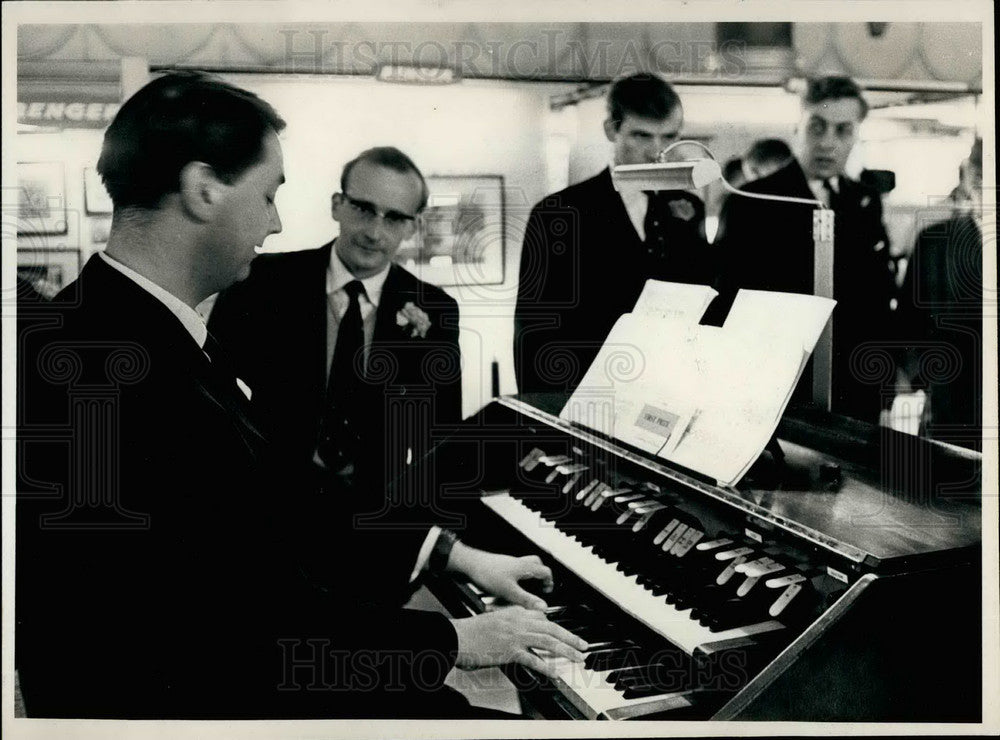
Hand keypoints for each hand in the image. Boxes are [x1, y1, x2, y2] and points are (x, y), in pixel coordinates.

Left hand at [448, 544, 552, 609]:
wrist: (469, 565)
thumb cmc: (487, 573)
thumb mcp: (509, 591)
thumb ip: (526, 600)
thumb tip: (542, 607)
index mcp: (524, 567)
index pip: (545, 571)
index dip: (549, 582)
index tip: (547, 591)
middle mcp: (518, 563)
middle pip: (536, 564)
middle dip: (540, 575)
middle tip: (540, 586)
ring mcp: (508, 564)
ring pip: (524, 567)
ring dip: (527, 577)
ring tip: (525, 589)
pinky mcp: (499, 567)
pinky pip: (513, 570)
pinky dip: (515, 579)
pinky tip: (508, 589)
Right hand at [450, 606, 586, 679]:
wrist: (456, 636)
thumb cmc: (470, 632)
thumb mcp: (493, 621)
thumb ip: (509, 625)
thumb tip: (522, 636)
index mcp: (514, 612)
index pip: (542, 617)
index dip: (557, 627)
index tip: (567, 635)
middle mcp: (517, 621)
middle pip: (551, 628)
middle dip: (570, 637)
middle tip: (583, 645)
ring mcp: (515, 636)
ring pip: (548, 641)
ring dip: (566, 650)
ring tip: (578, 658)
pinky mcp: (510, 650)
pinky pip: (533, 659)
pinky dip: (546, 667)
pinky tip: (555, 673)